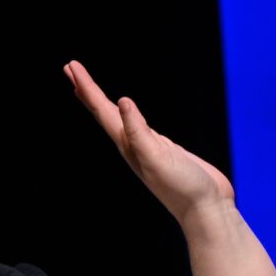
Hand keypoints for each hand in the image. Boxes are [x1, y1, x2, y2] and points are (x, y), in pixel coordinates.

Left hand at [63, 60, 233, 229]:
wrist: (206, 210)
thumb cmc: (183, 187)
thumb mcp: (157, 157)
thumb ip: (139, 132)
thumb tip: (123, 102)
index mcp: (128, 145)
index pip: (102, 110)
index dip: (87, 88)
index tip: (71, 66)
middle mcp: (133, 146)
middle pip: (104, 113)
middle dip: (87, 91)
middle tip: (69, 68)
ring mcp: (148, 148)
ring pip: (118, 119)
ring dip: (102, 103)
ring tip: (88, 90)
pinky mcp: (164, 150)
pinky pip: (138, 126)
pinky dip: (129, 115)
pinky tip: (128, 113)